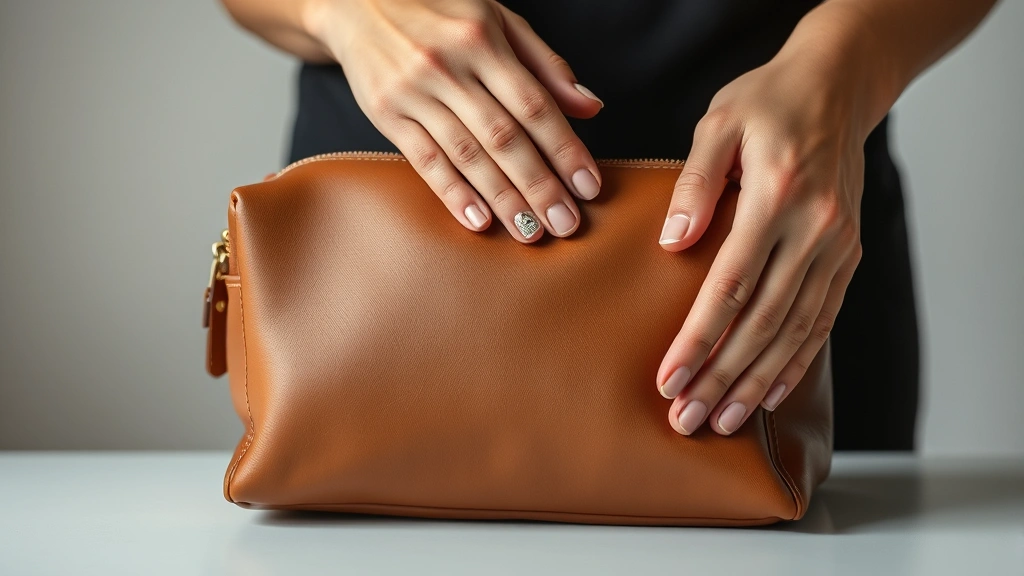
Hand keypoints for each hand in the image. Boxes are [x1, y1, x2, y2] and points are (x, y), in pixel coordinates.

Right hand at [306, 0, 604, 241]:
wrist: (356, 0)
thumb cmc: (438, 11)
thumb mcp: (497, 20)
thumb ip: (545, 65)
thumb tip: (590, 106)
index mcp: (482, 40)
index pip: (534, 104)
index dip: (564, 149)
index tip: (588, 185)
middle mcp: (448, 66)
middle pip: (503, 137)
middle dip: (539, 185)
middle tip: (566, 222)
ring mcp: (413, 91)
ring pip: (467, 154)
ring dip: (503, 198)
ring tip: (530, 232)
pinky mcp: (385, 113)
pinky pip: (424, 160)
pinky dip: (453, 192)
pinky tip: (478, 220)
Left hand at [654, 46, 868, 435]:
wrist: (839, 84)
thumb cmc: (769, 101)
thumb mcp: (720, 123)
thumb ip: (696, 182)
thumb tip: (673, 242)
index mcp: (779, 195)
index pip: (730, 285)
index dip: (698, 339)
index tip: (669, 379)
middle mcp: (816, 228)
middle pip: (763, 321)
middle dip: (722, 377)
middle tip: (687, 420)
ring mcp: (838, 245)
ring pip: (796, 331)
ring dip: (757, 382)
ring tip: (721, 421)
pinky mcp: (848, 255)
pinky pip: (823, 320)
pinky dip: (797, 362)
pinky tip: (768, 393)